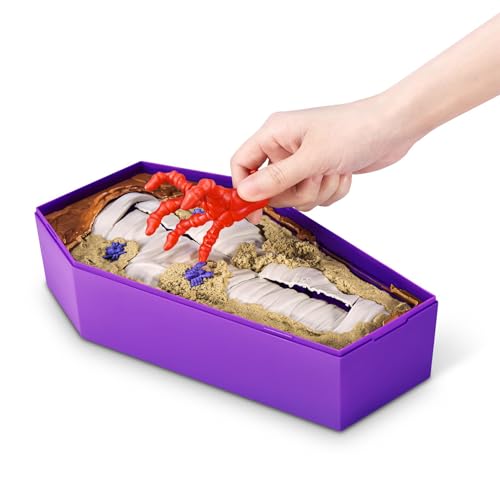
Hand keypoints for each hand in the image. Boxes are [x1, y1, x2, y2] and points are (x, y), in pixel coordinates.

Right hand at [230, 96, 415, 222]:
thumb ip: (276, 178)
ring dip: (317, 191)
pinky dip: (330, 191)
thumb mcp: (312, 158)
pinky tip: (342, 173)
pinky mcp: (320, 172)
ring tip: (333, 171)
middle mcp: (285, 147)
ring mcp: (303, 161)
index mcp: (274, 134)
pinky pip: (315, 196)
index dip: (244, 190)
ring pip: (295, 196)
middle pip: (270, 188)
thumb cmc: (354, 130)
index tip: (254, 212)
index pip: (241, 164)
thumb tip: (244, 194)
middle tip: (313, 178)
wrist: (395, 127)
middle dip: (295, 192)